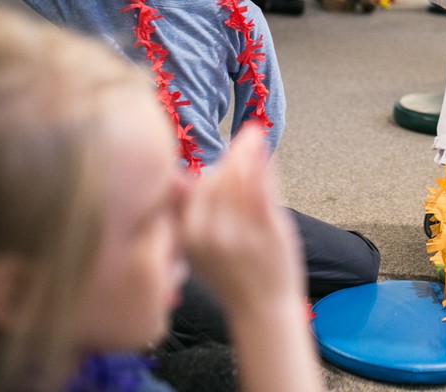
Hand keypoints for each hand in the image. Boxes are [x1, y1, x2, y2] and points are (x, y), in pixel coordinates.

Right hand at [182, 124, 305, 311]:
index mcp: (189, 234)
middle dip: (233, 155)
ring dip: (249, 152)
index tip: (229, 150)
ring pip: (240, 180)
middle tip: (248, 134)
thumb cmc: (233, 278)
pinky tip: (267, 150)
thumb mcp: (199, 247)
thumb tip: (177, 176)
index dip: (213, 166)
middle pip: (218, 180)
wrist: (262, 311)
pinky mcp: (267, 231)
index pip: (197, 188)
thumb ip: (189, 212)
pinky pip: (262, 191)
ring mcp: (239, 231)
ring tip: (256, 134)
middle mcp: (209, 232)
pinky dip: (263, 166)